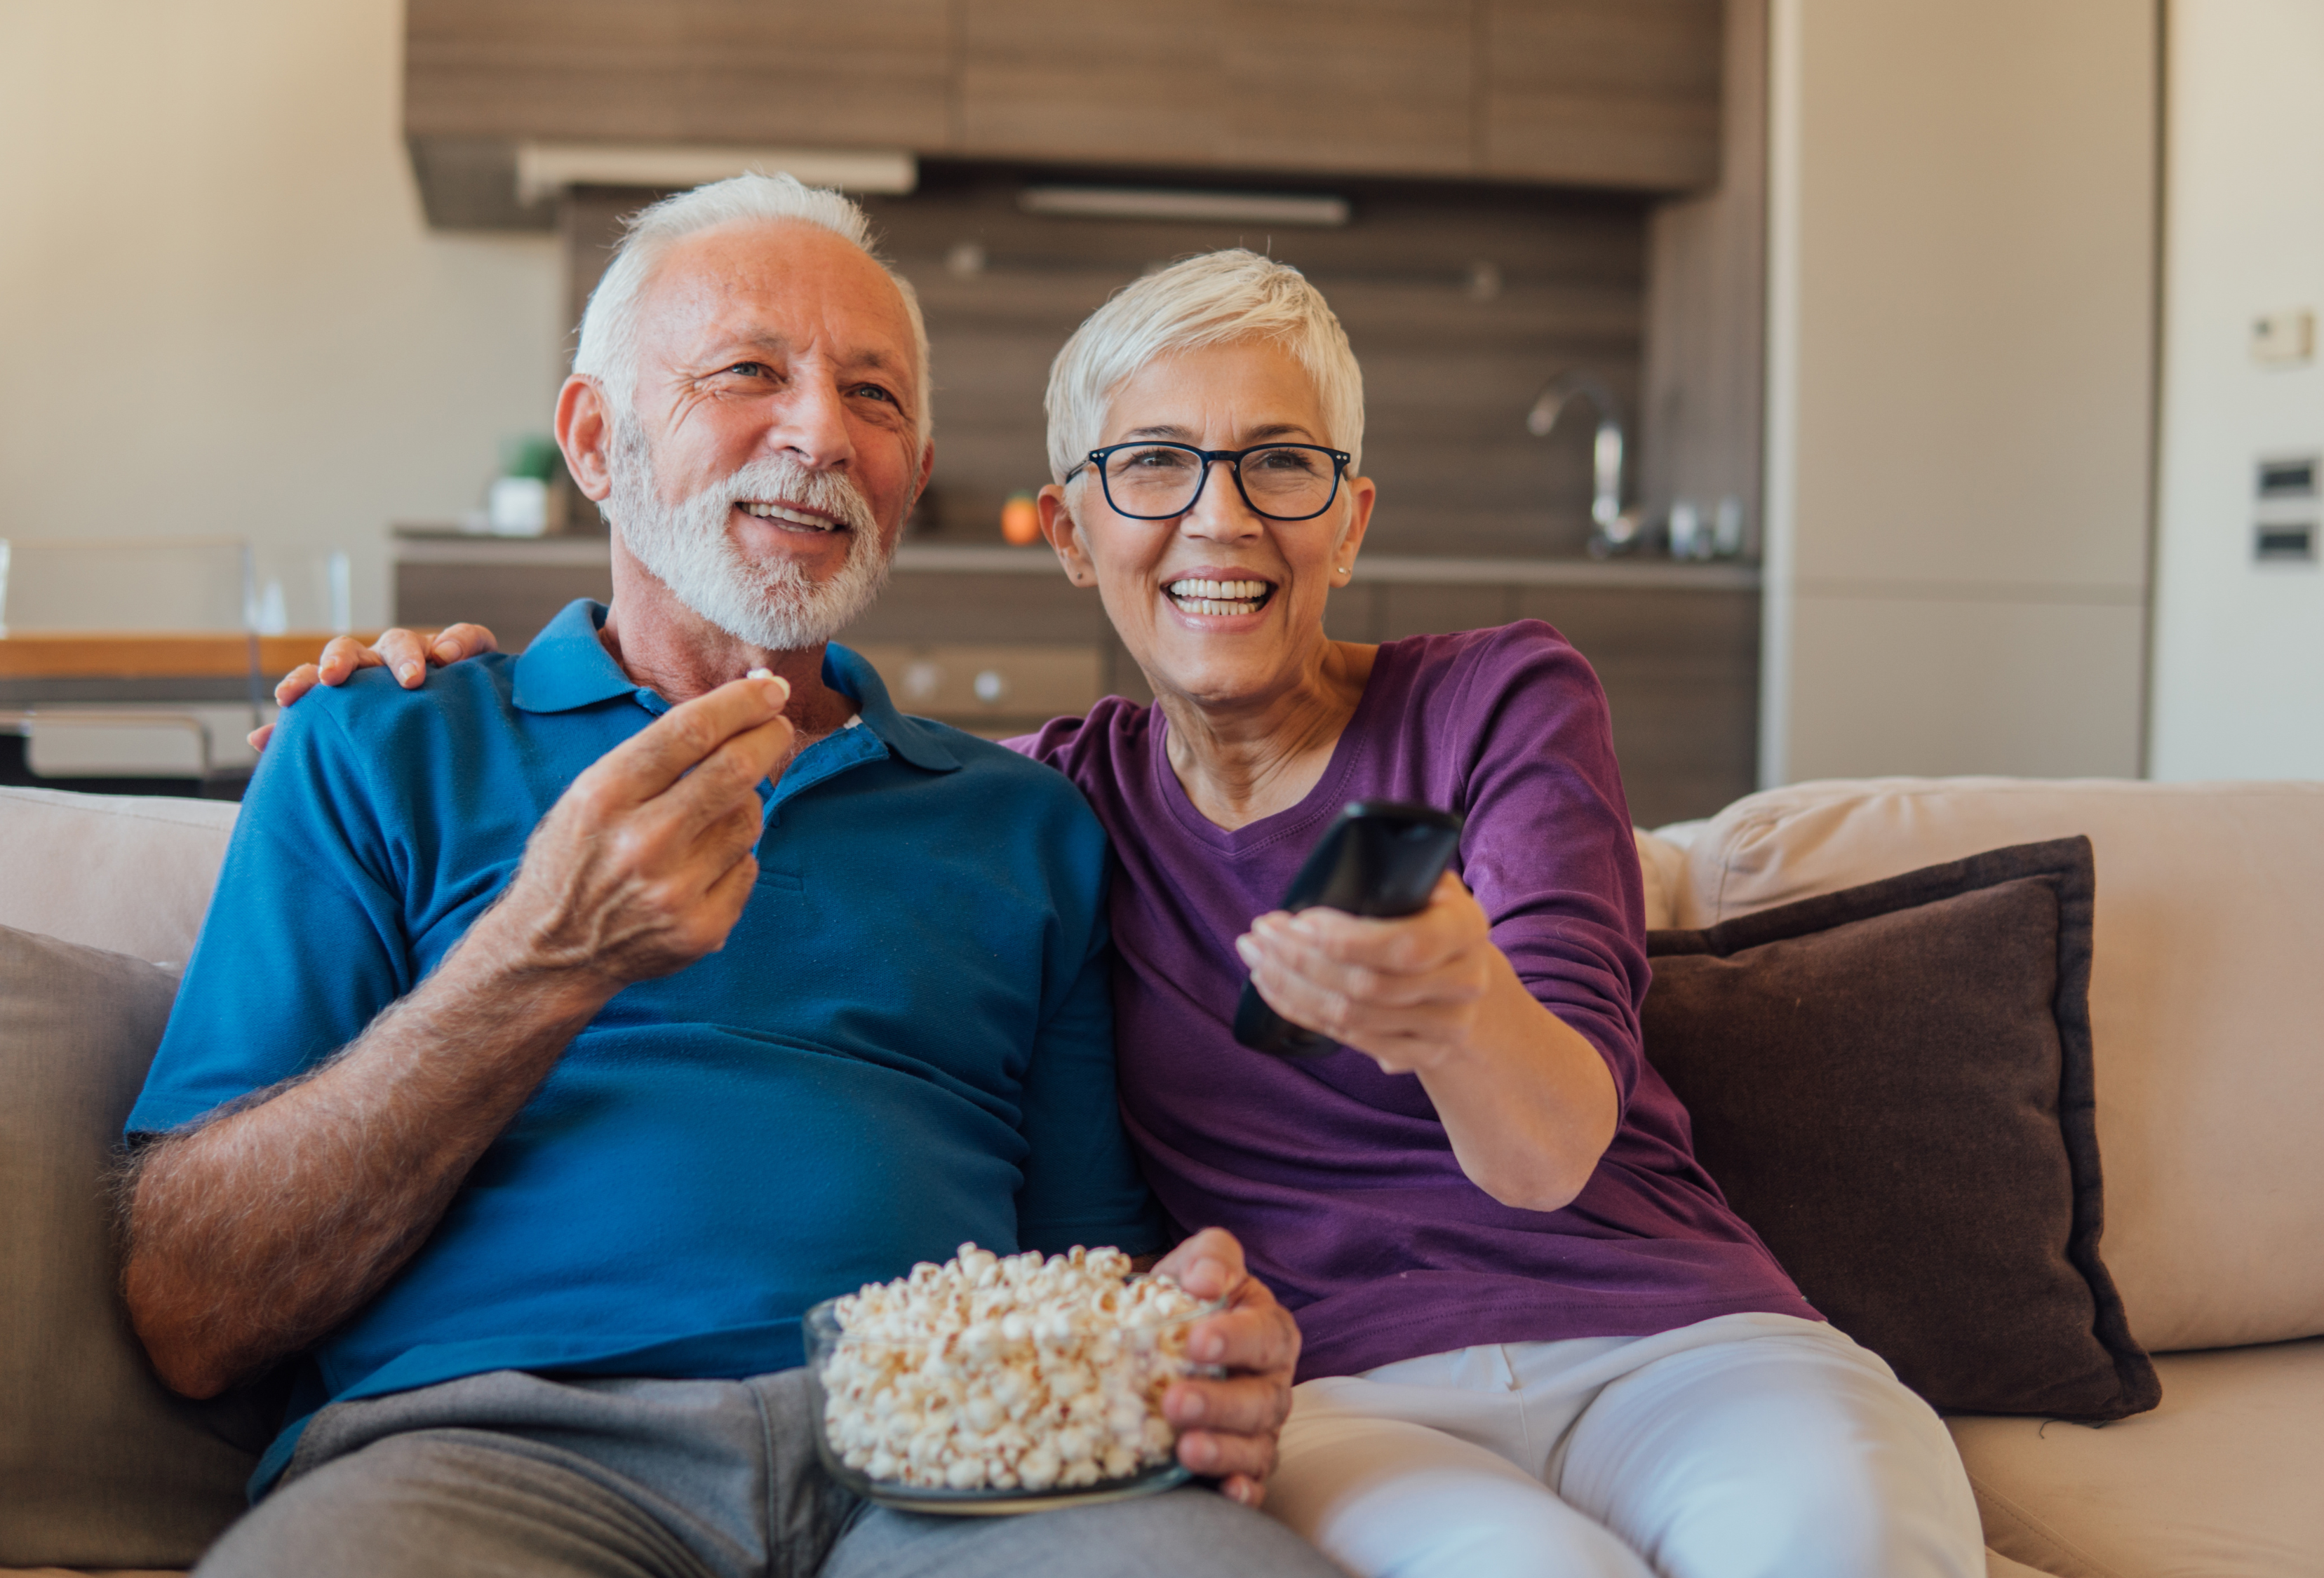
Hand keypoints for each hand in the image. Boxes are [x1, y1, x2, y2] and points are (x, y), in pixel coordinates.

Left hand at [248, 624, 500, 750]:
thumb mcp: (360, 748)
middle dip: (342, 660)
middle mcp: (380, 667)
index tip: (286, 699)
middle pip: (354, 650)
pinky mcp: (468, 655)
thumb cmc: (404, 746)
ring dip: (404, 656)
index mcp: (353, 688)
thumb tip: (256, 741)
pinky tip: (451, 659)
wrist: (465, 745)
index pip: (319, 676)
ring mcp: (423, 657)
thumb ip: (314, 743)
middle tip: (334, 679)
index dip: (301, 681)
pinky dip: (459, 641)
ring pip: (404, 640)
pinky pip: (466, 636)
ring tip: (413, 679)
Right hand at [467, 673, 793, 988]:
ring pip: (748, 819)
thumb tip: (735, 711)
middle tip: (778, 724)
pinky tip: (705, 860)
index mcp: (605, 797)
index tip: (770, 688)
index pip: (690, 732)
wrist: (550, 952)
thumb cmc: (573, 860)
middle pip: (734, 770)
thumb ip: (653, 758)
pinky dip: (736, 854)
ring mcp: (676, 891)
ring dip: (745, 801)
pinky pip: (747, 866)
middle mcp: (642, 843)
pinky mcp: (702, 929)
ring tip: (715, 808)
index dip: (741, 702)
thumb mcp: (588, 795)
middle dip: (768, 737)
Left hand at [1150, 1227, 1299, 1507]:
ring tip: (1185, 1449)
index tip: (1195, 1341)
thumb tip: (1205, 1279)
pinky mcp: (1239, 1462)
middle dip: (1219, 1403)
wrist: (1164, 1333)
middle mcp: (1272, 1383)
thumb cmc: (1188, 1297)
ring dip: (1223, 1450)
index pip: (1264, 1335)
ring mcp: (1258, 1428)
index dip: (1234, 1339)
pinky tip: (1226, 1491)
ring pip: (1257, 1445)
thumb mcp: (1200, 1263)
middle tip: (1173, 1400)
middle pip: (1261, 1400)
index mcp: (1269, 1331)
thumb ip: (1212, 1258)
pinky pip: (1253, 1482)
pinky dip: (1244, 1490)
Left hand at [1236, 871, 1513, 1075]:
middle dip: (1301, 959)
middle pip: (1368, 986)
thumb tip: (1336, 870)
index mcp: (1466, 927)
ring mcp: (1448, 1026)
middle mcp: (1465, 982)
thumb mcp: (1425, 886)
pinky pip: (1351, 1040)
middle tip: (1261, 932)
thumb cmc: (1429, 917)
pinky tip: (1275, 988)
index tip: (1298, 919)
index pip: (1406, 944)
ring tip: (1257, 956)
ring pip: (1352, 1018)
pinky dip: (1303, 1013)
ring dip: (1291, 987)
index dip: (1346, 939)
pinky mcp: (1424, 1054)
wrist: (1466, 974)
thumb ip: (1393, 876)